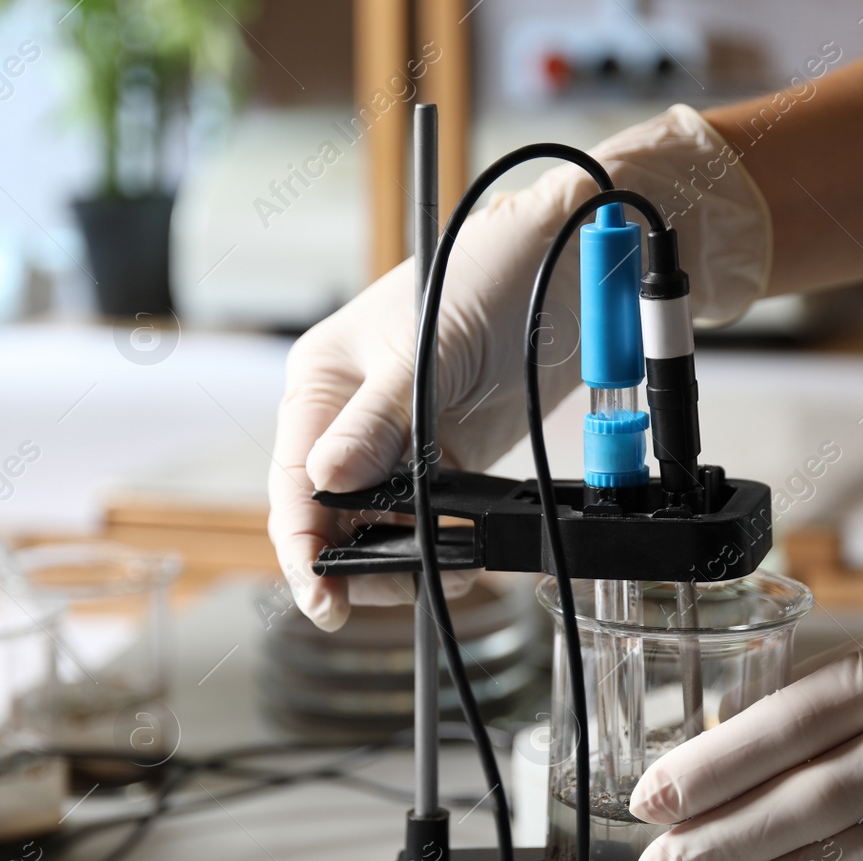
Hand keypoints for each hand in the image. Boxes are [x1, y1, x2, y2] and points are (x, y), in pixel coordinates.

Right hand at [268, 105, 771, 629]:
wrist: (567, 263)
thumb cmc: (490, 274)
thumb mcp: (429, 347)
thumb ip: (378, 419)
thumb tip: (327, 480)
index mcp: (323, 382)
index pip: (295, 476)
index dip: (300, 539)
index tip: (318, 587)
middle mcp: (350, 417)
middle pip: (326, 513)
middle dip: (348, 561)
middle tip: (380, 595)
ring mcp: (398, 440)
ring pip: (373, 525)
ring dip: (396, 560)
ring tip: (439, 573)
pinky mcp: (444, 456)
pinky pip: (422, 518)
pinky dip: (433, 545)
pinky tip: (457, 560)